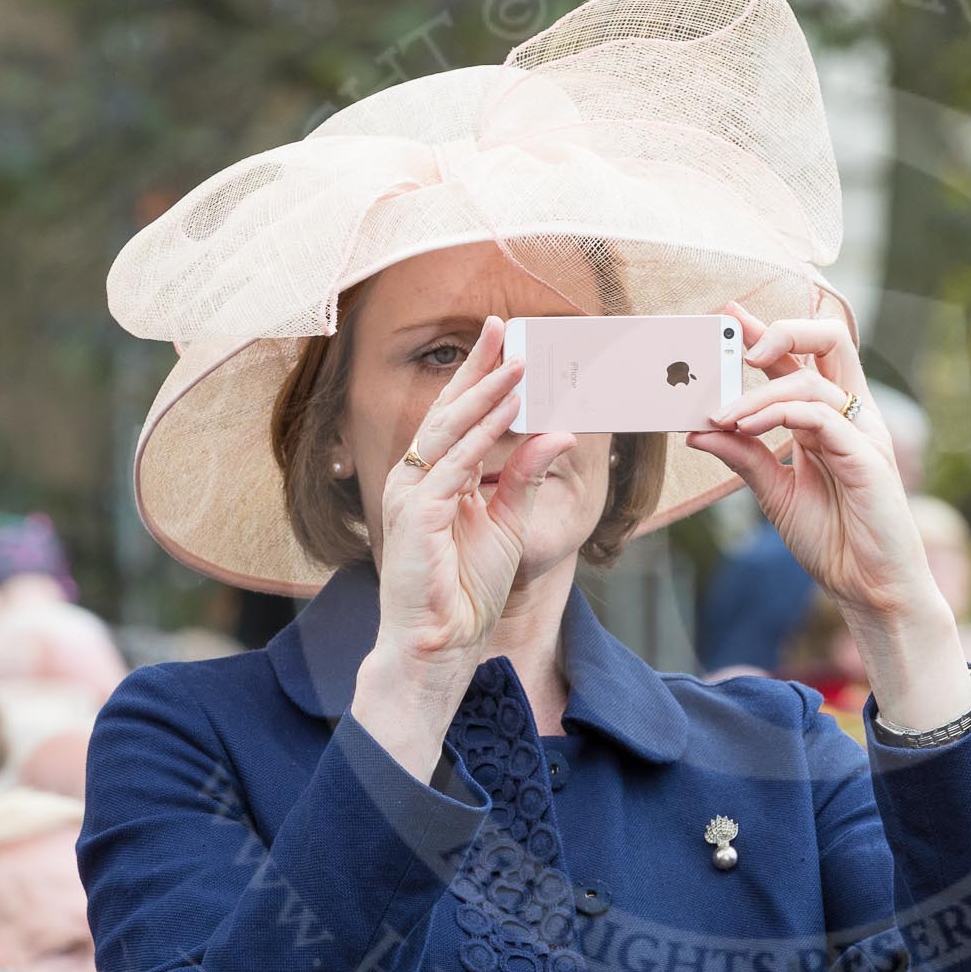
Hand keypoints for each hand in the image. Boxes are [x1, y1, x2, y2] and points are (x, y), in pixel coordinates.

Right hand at [356, 316, 575, 771]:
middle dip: (477, 368)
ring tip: (517, 364)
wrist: (439, 643)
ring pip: (449, 432)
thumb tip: (558, 432)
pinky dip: (481, 438)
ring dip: (485, 395)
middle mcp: (416, 479)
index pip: (456, 416)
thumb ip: (525, 476)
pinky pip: (454, 468)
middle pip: (447, 411)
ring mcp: (411, 497)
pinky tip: (507, 414)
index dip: (478, 376)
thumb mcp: (508, 523)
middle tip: (503, 328)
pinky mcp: (418, 518)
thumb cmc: (466, 589)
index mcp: (434, 478)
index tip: (503, 339)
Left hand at [687, 302, 970, 730]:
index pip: (802, 359)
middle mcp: (852, 417)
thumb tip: (698, 429)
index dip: (767, 331)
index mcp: (831, 419)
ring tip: (722, 414)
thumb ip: (744, 456)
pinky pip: (823, 417)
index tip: (728, 317)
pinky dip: (779, 414)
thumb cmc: (834, 541)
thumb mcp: (775, 493)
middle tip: (737, 342)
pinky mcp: (869, 459)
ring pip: (814, 381)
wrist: (870, 590)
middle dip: (782, 331)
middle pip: (831, 341)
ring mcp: (864, 434)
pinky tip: (746, 427)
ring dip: (759, 392)